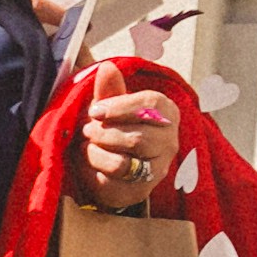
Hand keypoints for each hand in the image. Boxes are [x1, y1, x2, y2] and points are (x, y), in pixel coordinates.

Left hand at [75, 80, 182, 212]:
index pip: (152, 104)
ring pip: (123, 162)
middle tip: (87, 130)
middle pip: (137, 137)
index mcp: (167, 113)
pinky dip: (95, 169)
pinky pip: (112, 180)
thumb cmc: (114, 128)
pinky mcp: (142, 189)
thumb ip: (109, 89)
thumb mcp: (111, 107)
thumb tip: (107, 67)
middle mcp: (170, 141)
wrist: (112, 167)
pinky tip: (91, 162)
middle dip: (104, 133)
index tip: (95, 111)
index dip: (120, 106)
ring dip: (97, 152)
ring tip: (88, 145)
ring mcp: (158, 168)